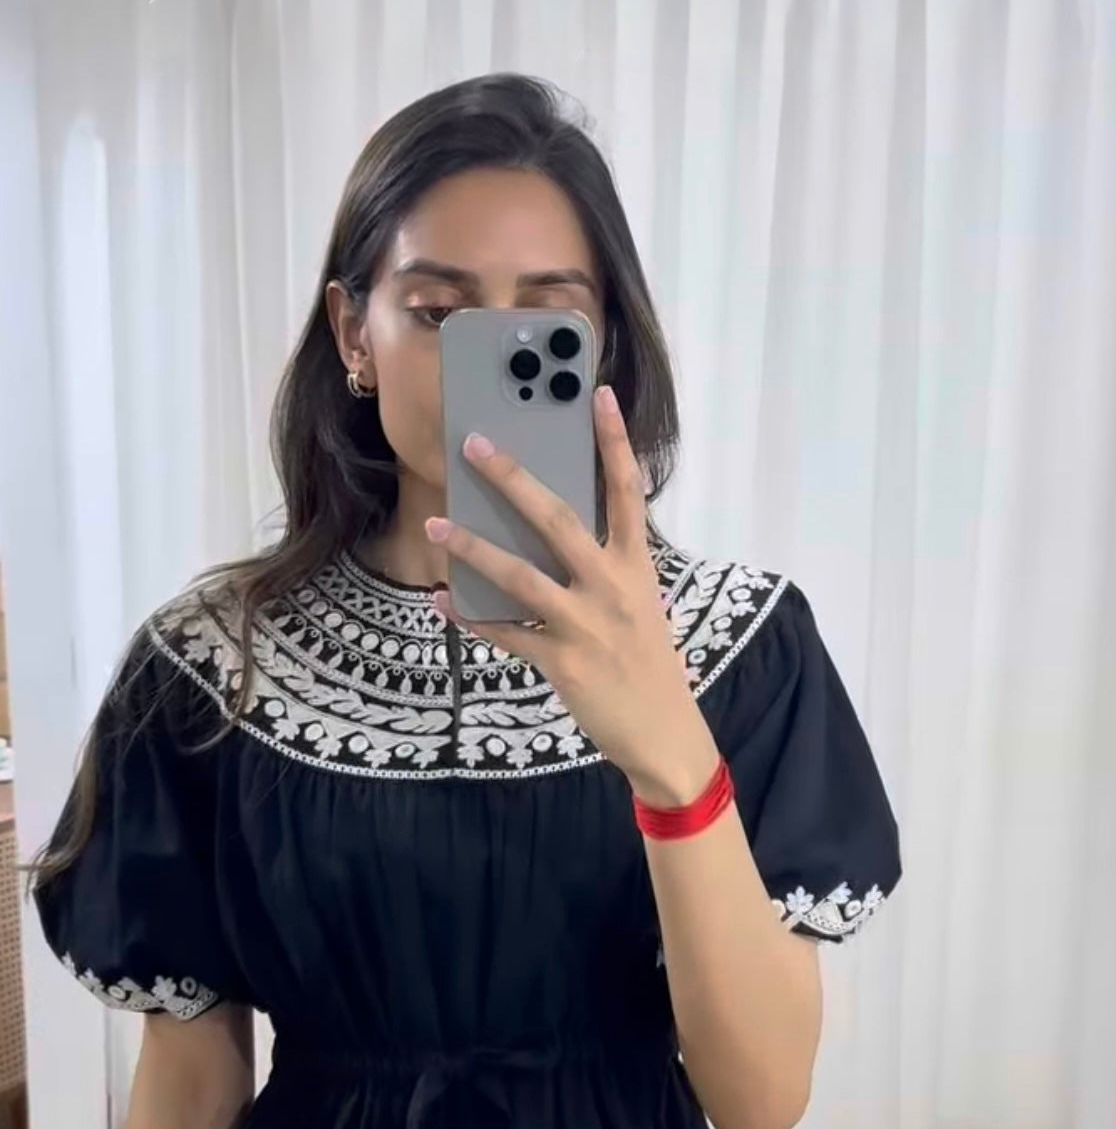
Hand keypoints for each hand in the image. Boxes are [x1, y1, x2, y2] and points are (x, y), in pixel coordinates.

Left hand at [428, 386, 720, 806]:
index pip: (628, 491)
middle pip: (559, 519)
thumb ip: (606, 568)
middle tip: (475, 445)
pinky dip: (471, 618)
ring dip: (474, 549)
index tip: (597, 394)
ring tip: (437, 527)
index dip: (613, 441)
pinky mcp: (562, 663)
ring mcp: (586, 626)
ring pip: (521, 576)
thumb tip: (552, 534)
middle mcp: (612, 588)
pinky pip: (507, 634)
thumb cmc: (648, 664)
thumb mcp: (639, 605)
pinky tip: (444, 603)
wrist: (665, 733)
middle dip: (514, 479)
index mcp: (636, 567)